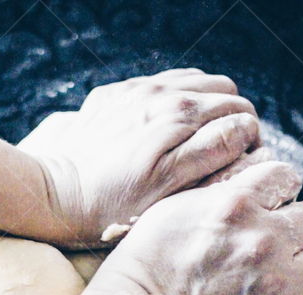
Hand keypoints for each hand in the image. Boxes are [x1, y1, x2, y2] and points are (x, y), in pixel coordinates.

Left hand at [19, 68, 259, 247]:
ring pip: (196, 82)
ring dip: (208, 108)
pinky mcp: (116, 93)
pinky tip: (167, 131)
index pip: (241, 115)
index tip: (240, 166)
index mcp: (181, 114)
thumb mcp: (169, 186)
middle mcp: (161, 92)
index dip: (248, 142)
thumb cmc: (113, 203)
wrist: (54, 194)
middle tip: (224, 154)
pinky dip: (177, 102)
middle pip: (224, 92)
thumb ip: (212, 152)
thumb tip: (244, 130)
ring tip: (198, 142)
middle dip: (232, 120)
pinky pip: (162, 83)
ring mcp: (137, 89)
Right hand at [82, 161, 302, 294]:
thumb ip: (215, 195)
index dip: (279, 192)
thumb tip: (244, 189)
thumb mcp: (169, 211)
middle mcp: (263, 238)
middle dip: (298, 226)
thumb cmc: (139, 270)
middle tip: (277, 242)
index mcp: (235, 204)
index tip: (269, 206)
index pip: (287, 177)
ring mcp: (276, 282)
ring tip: (289, 272)